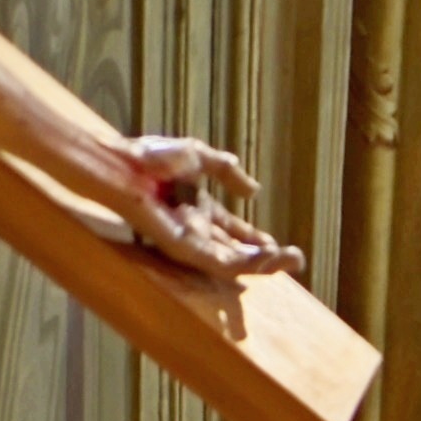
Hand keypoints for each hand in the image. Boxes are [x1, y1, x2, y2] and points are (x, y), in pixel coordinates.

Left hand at [103, 135, 306, 278]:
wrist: (123, 164)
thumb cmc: (148, 157)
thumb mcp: (198, 156)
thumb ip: (225, 171)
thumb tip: (254, 190)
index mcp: (199, 210)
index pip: (234, 231)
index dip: (257, 240)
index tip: (280, 244)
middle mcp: (197, 230)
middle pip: (238, 252)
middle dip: (269, 258)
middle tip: (297, 260)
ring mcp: (191, 241)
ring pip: (235, 263)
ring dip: (265, 264)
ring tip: (292, 261)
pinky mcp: (185, 249)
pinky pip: (221, 264)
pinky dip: (246, 263)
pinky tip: (267, 258)